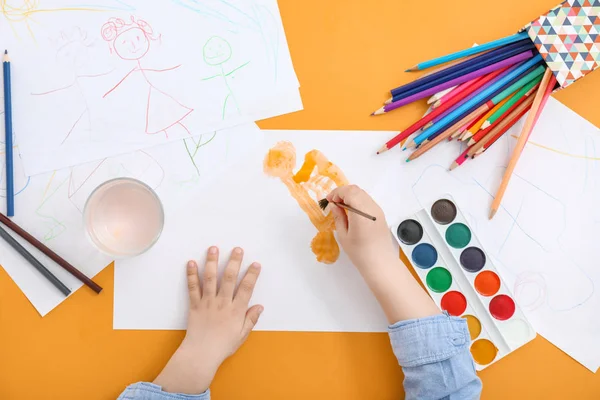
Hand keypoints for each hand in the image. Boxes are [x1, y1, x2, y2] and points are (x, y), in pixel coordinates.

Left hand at [153, 246, 262, 393]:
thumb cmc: (222, 346)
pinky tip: (191, 263)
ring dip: (212, 262)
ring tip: (213, 248)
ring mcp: (208, 303)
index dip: (252, 275)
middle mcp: (222, 303)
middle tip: (237, 249)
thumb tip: (259, 306)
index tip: (255, 264)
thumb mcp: (242, 335)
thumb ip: (251, 319)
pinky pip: (193, 288)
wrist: (201, 355)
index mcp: (236, 311)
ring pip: (210, 279)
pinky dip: (191, 275)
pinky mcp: (195, 305)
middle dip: (234, 262)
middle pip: (229, 278)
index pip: (246, 289)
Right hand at [326, 185, 396, 274]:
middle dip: (342, 192)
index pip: (349, 192)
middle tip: (333, 202)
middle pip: (356, 190)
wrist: (380, 263)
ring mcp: (378, 210)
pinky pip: (367, 201)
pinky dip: (357, 201)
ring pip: (362, 194)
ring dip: (350, 196)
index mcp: (362, 213)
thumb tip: (334, 205)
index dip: (337, 193)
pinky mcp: (381, 214)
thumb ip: (339, 217)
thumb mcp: (344, 236)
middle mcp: (372, 208)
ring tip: (341, 207)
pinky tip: (351, 211)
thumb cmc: (359, 253)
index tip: (329, 200)